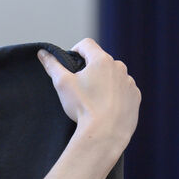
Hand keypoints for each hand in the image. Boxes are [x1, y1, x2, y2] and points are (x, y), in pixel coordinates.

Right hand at [38, 38, 140, 152]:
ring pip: (113, 76)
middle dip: (91, 70)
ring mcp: (129, 82)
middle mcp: (119, 67)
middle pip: (101, 61)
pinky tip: (107, 108)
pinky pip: (124, 91)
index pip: (86, 44)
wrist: (105, 133)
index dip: (75, 51)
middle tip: (81, 88)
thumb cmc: (83, 108)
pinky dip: (116, 96)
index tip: (71, 64)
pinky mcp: (135, 96)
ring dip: (105, 82)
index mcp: (101, 60)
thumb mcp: (63, 84)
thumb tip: (43, 52)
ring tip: (95, 101)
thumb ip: (52, 66)